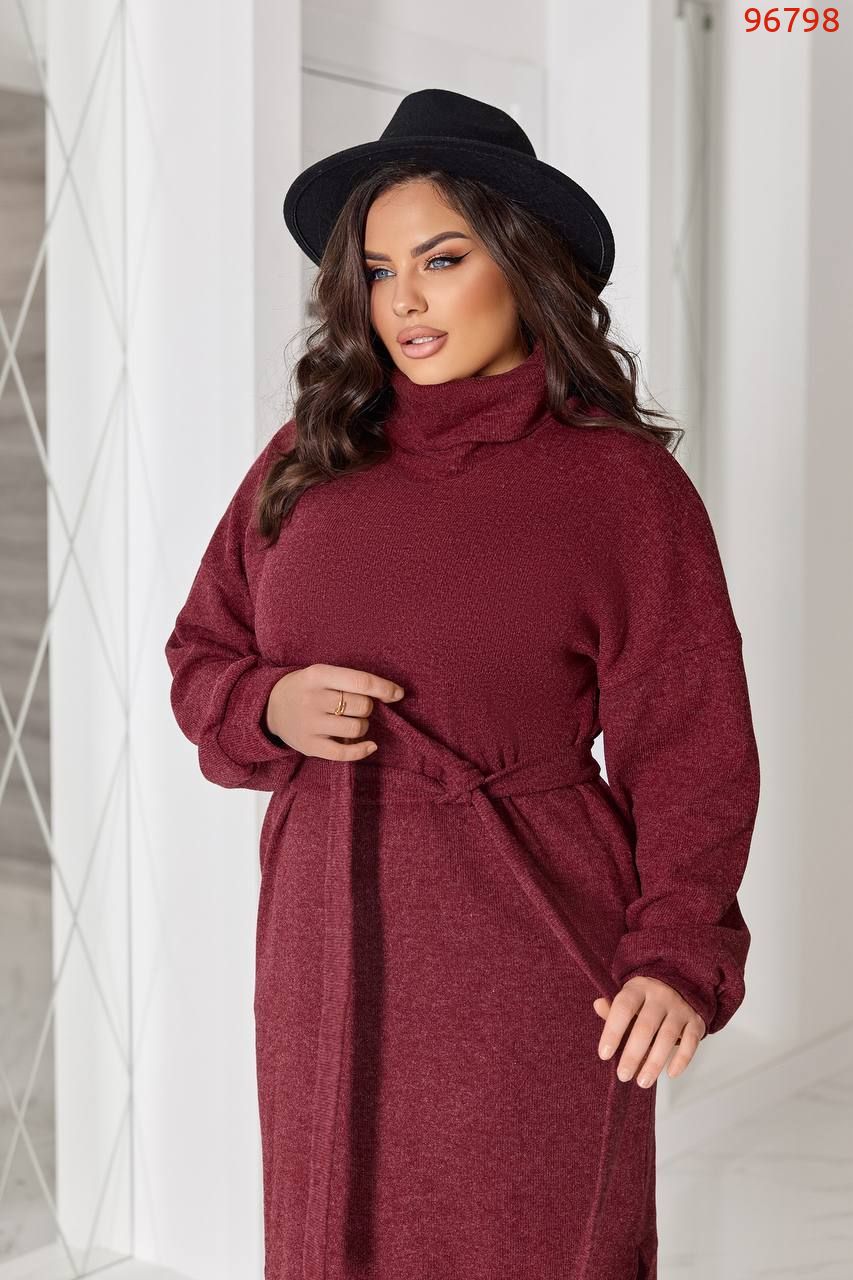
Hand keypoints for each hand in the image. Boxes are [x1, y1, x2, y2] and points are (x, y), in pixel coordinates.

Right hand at [264, 663, 404, 759]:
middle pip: (361, 706)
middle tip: (357, 707)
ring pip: (356, 728)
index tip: (398, 694)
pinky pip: (344, 753)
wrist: (270, 707)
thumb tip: (393, 693)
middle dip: (368, 707)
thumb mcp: (322, 674)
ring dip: (363, 726)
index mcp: (318, 675)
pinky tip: (369, 745)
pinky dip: (363, 750)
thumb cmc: (306, 688)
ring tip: (352, 722)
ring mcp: (310, 724)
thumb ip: (351, 680)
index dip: (384, 688)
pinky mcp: (309, 746)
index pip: (360, 681)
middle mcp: (313, 698)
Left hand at [592, 975, 706, 1087]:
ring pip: (668, 1036)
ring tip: (643, 1082)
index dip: (613, 1031)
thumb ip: (613, 1008)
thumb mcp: (629, 998)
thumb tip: (598, 1005)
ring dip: (655, 1062)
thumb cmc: (646, 1000)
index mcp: (639, 988)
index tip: (604, 1055)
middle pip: (645, 1026)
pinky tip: (670, 1074)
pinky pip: (691, 1042)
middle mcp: (660, 996)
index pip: (623, 1008)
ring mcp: (680, 1008)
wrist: (681, 987)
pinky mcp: (696, 1021)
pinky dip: (681, 1060)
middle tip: (623, 1075)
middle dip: (633, 1054)